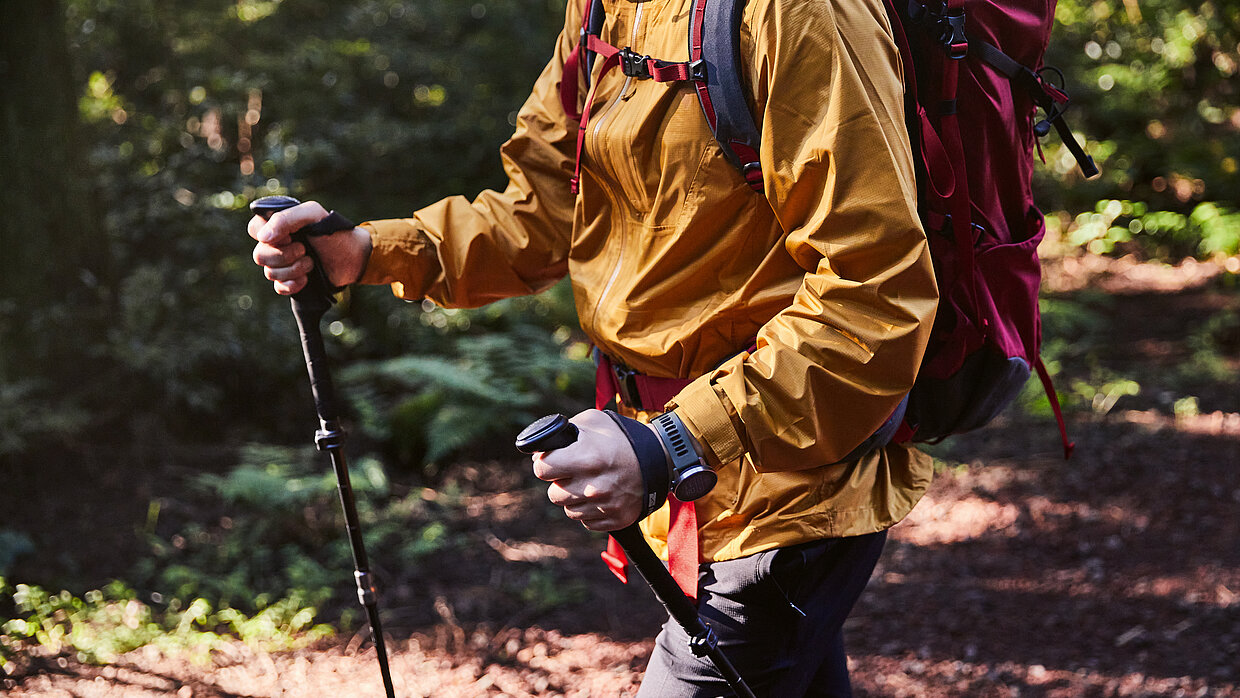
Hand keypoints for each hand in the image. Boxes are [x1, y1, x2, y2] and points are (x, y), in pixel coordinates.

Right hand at [248, 200, 371, 294]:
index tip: (290, 236)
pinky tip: (306, 280)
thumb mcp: (312, 214)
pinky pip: (279, 288)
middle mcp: (277, 244)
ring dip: (293, 269)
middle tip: (304, 250)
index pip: (254, 230)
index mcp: (278, 225)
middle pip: (259, 256)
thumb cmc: (333, 231)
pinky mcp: (291, 281)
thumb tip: (263, 237)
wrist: (354, 257)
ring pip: (270, 273)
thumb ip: (286, 219)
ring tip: (311, 263)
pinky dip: (292, 285)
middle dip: (284, 256)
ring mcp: (283, 264)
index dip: (268, 236)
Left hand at [531, 409, 643, 531]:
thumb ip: (563, 431)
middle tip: (575, 471)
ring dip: (574, 498)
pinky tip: (601, 495)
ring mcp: (605, 506)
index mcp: (586, 458)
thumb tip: (540, 450)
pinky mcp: (615, 520)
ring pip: (568, 510)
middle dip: (560, 482)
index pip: (542, 469)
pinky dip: (590, 510)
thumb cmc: (623, 438)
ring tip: (589, 482)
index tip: (554, 460)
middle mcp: (594, 486)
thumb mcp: (594, 421)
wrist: (661, 458)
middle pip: (553, 494)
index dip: (546, 463)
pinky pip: (586, 522)